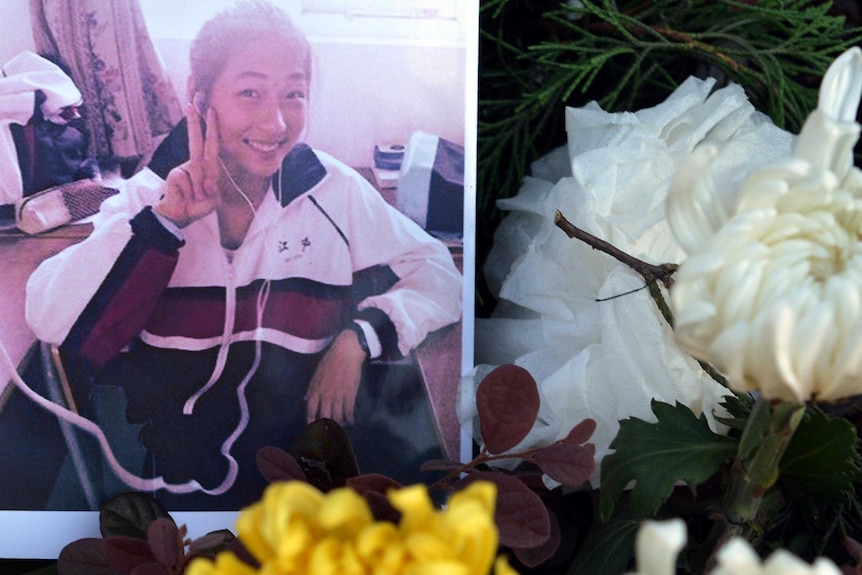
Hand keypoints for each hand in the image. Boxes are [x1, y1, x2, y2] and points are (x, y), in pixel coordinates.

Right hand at [154, 103, 220, 226]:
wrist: (181, 216)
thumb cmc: (198, 205)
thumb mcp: (213, 199)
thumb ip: (212, 189)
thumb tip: (207, 181)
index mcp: (208, 167)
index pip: (211, 145)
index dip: (212, 128)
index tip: (211, 111)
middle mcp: (195, 164)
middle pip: (196, 141)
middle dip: (194, 122)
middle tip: (192, 103)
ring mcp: (184, 168)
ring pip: (197, 172)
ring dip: (200, 190)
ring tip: (196, 198)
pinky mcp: (175, 174)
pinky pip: (187, 180)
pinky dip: (191, 192)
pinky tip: (186, 196)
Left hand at [305, 329, 367, 424]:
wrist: (346, 352)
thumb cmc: (330, 361)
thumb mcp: (317, 373)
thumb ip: (311, 388)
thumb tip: (305, 399)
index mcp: (316, 389)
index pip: (310, 409)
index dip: (310, 420)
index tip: (311, 427)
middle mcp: (326, 394)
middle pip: (324, 415)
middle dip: (325, 426)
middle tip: (327, 432)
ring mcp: (339, 395)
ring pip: (337, 415)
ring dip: (339, 423)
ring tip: (341, 427)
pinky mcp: (350, 393)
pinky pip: (349, 410)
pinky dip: (350, 418)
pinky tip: (351, 421)